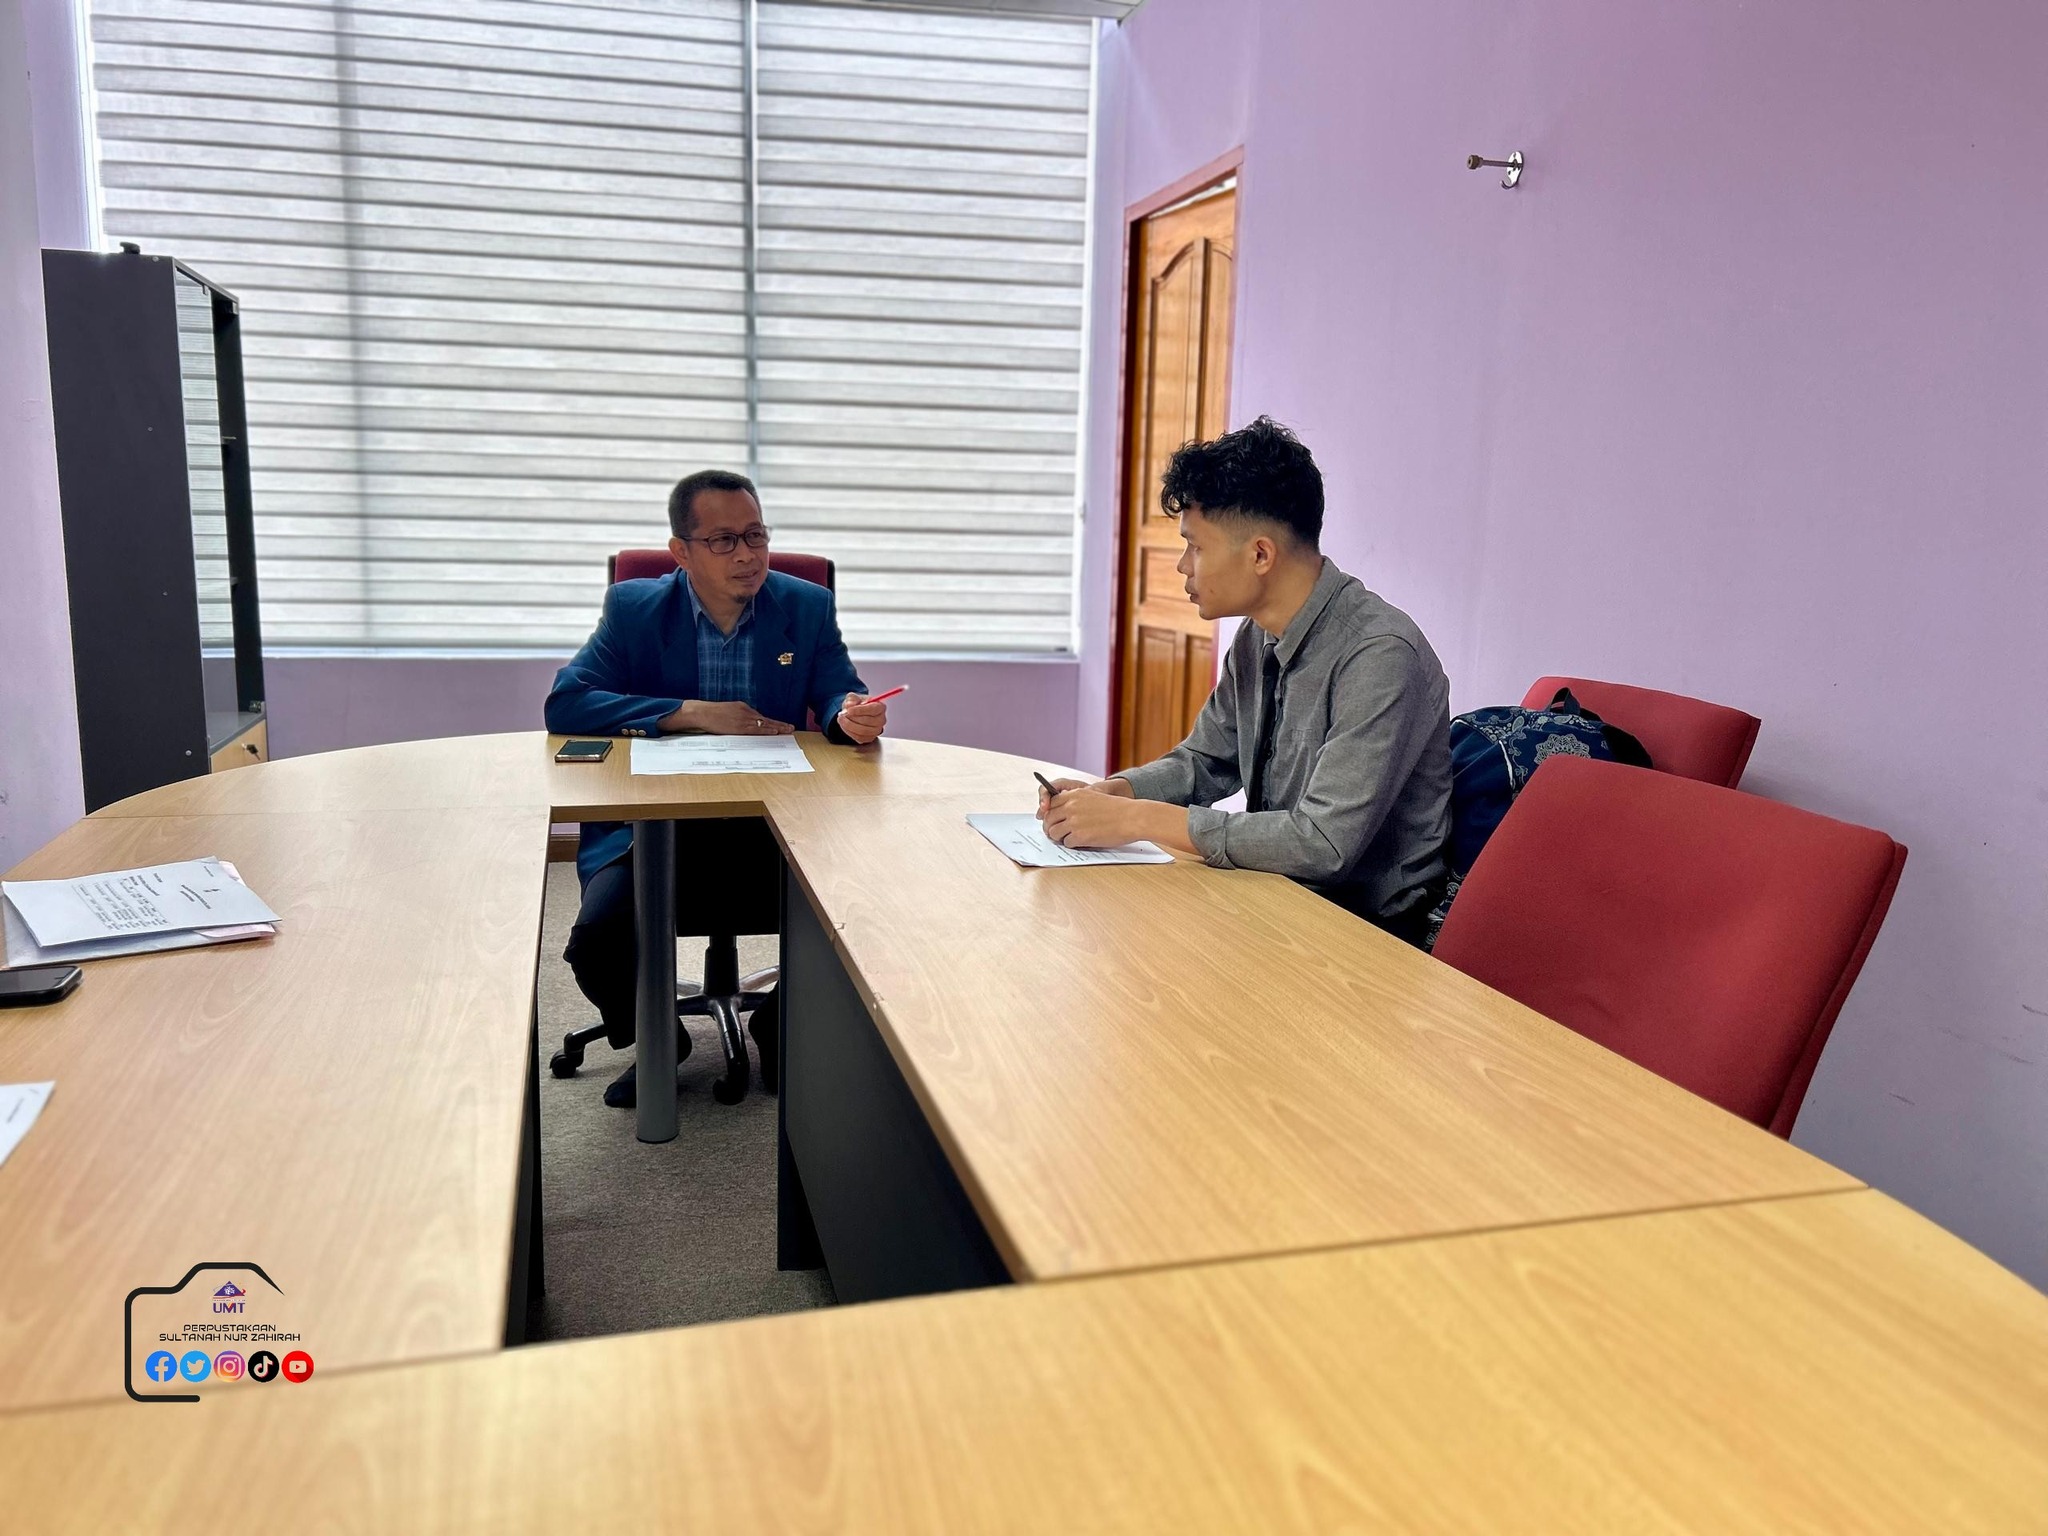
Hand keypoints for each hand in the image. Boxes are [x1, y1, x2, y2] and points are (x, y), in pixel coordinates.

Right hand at [662, 700, 793, 734]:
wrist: (701, 713)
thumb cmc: (709, 714)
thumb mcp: (725, 713)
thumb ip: (735, 718)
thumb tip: (741, 726)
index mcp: (741, 707)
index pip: (759, 716)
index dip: (769, 722)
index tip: (779, 725)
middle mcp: (745, 711)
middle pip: (765, 719)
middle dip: (778, 724)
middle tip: (790, 727)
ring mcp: (743, 718)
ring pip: (764, 724)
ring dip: (777, 728)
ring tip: (788, 731)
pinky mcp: (739, 726)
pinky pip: (756, 729)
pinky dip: (766, 730)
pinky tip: (774, 732)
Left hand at [835, 693, 888, 745]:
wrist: (855, 714)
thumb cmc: (857, 704)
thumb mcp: (853, 697)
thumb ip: (851, 699)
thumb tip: (850, 705)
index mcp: (880, 707)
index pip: (873, 709)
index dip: (860, 710)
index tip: (849, 710)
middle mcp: (881, 720)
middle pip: (868, 721)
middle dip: (852, 718)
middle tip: (842, 715)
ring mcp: (876, 730)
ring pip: (863, 731)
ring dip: (849, 726)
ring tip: (842, 719)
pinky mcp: (870, 738)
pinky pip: (859, 738)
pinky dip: (850, 732)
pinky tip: (845, 726)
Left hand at [1041, 781, 1147, 848]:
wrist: (1132, 818)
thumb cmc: (1118, 809)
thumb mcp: (1094, 797)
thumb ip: (1077, 802)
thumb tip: (1063, 813)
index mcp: (1075, 795)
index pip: (1051, 803)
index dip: (1049, 814)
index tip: (1052, 820)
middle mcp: (1071, 807)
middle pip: (1048, 819)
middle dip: (1050, 827)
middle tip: (1056, 833)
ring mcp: (1074, 822)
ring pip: (1054, 833)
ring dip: (1060, 837)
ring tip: (1069, 839)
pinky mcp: (1079, 836)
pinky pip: (1066, 843)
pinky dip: (1072, 844)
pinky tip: (1081, 842)